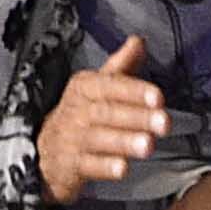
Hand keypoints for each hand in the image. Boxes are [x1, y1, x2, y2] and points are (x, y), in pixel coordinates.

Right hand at [36, 34, 175, 204]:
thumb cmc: (80, 116)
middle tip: (164, 123)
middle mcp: (75, 110)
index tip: (158, 97)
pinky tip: (122, 168)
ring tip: (148, 145)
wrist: (46, 152)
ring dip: (125, 141)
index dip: (135, 90)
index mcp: (84, 87)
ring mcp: (71, 139)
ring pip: (99, 138)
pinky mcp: (69, 166)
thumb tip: (139, 40)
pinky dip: (105, 167)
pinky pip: (87, 166)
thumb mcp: (97, 88)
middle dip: (138, 117)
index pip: (110, 85)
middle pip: (107, 112)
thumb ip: (121, 66)